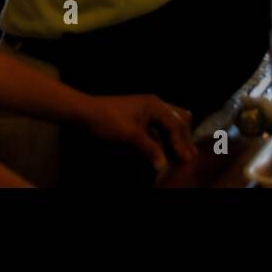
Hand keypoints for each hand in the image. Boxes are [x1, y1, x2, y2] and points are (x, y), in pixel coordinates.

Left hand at [81, 94, 196, 172]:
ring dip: (175, 138)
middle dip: (183, 138)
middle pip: (179, 119)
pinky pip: (159, 127)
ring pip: (170, 123)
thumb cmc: (107, 120)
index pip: (176, 124)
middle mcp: (154, 105)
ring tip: (179, 156)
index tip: (186, 160)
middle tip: (188, 158)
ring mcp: (147, 110)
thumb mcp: (130, 135)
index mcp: (155, 105)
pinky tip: (164, 151)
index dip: (181, 143)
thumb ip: (150, 149)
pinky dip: (164, 138)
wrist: (84, 112)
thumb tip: (163, 166)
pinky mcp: (139, 118)